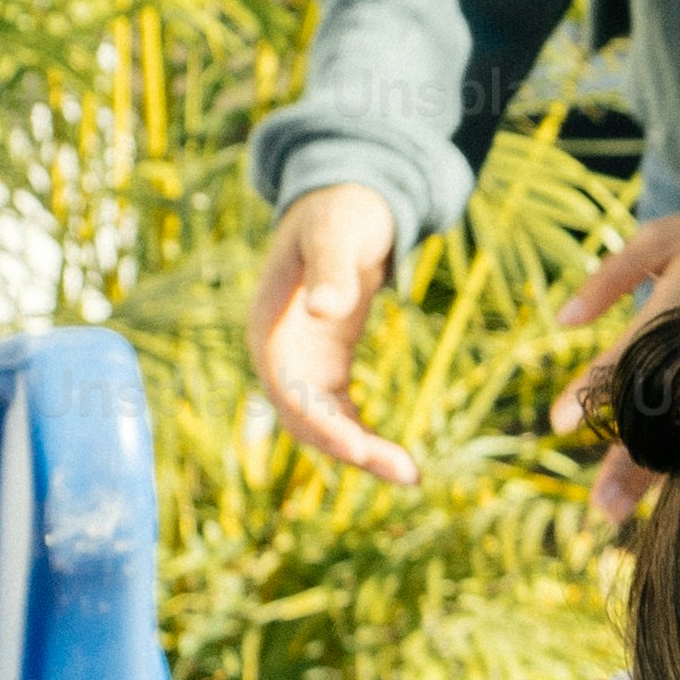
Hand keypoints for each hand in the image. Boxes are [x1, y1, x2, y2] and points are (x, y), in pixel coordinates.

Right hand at [248, 184, 415, 484]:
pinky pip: (339, 411)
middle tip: (405, 473)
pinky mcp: (326, 364)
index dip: (318, 420)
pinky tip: (397, 458)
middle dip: (349, 447)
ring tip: (409, 475)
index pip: (285, 385)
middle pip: (304, 415)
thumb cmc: (338, 212)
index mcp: (270, 324)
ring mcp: (301, 362)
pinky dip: (363, 434)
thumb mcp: (336, 232)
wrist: (342, 204)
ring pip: (322, 422)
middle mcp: (278, 352)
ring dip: (360, 451)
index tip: (357, 447)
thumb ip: (330, 268)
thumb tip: (324, 309)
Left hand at [546, 202, 679, 527]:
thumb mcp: (657, 240)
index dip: (594, 392)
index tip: (559, 423)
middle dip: (629, 463)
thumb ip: (608, 278)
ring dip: (655, 478)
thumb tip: (562, 320)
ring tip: (619, 513)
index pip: (631, 360)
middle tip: (599, 507)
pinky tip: (663, 493)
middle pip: (663, 415)